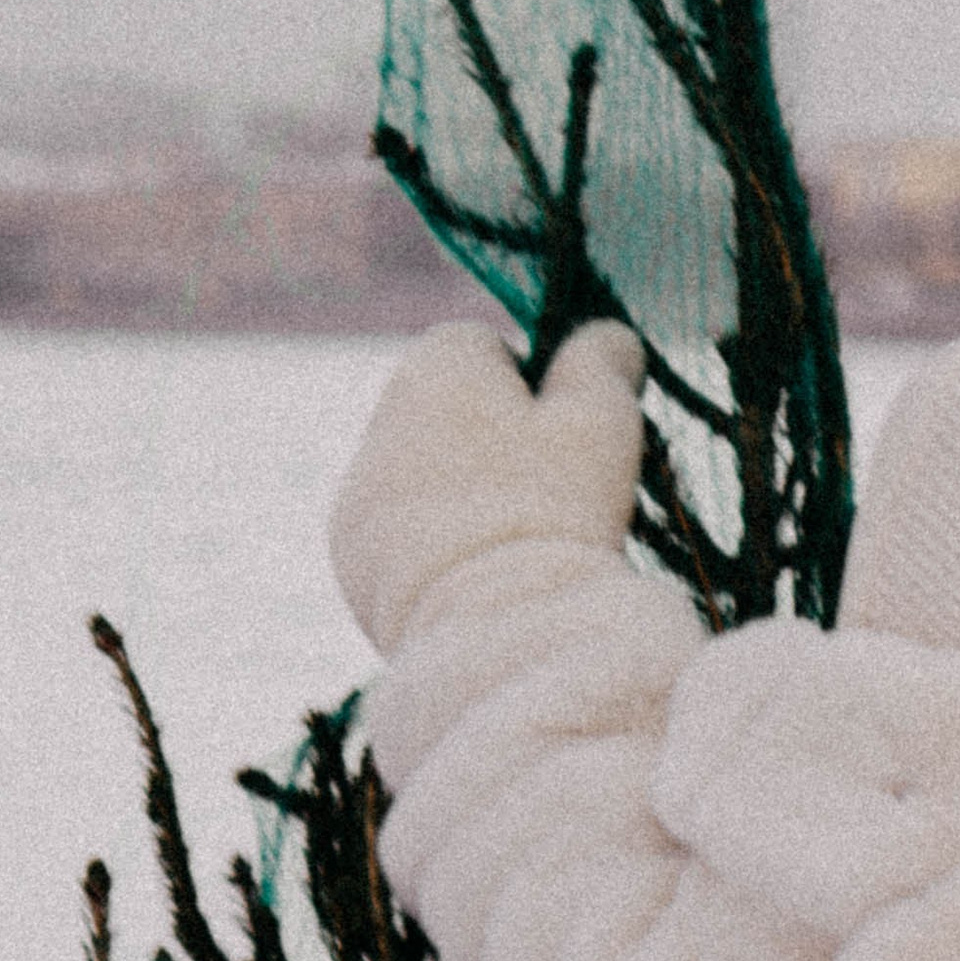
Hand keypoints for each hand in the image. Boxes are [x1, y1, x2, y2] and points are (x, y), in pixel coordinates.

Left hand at [329, 318, 646, 653]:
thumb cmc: (554, 508)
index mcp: (435, 369)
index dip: (530, 382)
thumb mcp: (601, 419)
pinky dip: (434, 542)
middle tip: (548, 487)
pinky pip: (398, 531)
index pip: (480, 343)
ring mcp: (358, 493)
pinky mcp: (350, 557)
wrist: (494, 627)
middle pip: (446, 408)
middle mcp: (380, 420)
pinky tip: (478, 572)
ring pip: (421, 470)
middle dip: (492, 435)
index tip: (562, 432)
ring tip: (515, 535)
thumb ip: (602, 360)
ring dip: (460, 488)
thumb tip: (608, 333)